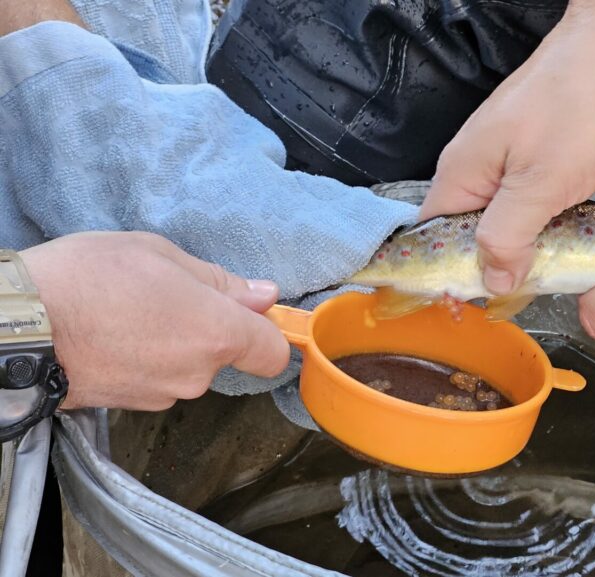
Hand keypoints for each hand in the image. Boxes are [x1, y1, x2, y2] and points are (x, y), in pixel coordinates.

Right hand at [20, 232, 289, 409]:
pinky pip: (154, 378)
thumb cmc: (86, 279)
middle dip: (204, 325)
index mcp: (216, 333)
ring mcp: (162, 395)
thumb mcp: (158, 255)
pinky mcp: (130, 407)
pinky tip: (111, 334)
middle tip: (162, 293)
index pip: (272, 352)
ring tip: (126, 311)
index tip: (253, 313)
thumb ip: (219, 280)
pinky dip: (142, 359)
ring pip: (186, 365)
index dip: (268, 332)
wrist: (15, 328)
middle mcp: (197, 374)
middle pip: (223, 353)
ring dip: (170, 341)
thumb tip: (264, 295)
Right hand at [419, 0, 594, 294]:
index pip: (434, 236)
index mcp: (462, 171)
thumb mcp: (538, 186)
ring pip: (507, 217)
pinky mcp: (543, 154)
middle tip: (520, 292)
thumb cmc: (577, 104)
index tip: (469, 304)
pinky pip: (534, 202)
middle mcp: (480, 165)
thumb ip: (507, 238)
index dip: (448, 273)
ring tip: (547, 270)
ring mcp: (511, 158)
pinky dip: (547, 222)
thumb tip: (491, 280)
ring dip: (526, 244)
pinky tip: (567, 237)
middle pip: (471, 230)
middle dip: (494, 263)